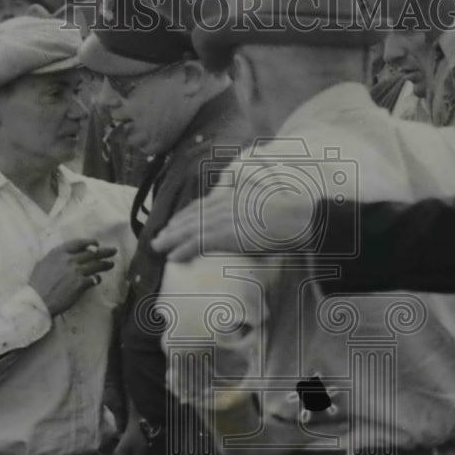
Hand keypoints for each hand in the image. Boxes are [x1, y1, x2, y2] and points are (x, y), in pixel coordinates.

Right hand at [28, 239, 115, 315]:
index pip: (78, 243)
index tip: (96, 243)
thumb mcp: (43, 264)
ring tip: (111, 264)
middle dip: (103, 252)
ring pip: (95, 265)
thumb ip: (55, 259)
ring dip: (105, 264)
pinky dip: (97, 279)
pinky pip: (93, 279)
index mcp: (58, 253)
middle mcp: (69, 259)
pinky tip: (98, 280)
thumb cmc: (37, 284)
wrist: (38, 300)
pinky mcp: (80, 284)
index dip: (89, 242)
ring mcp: (76, 271)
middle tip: (113, 251)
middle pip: (90, 253)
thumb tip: (63, 258)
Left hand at [152, 185, 314, 261]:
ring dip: (170, 239)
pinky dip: (183, 250)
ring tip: (157, 247)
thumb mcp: (267, 201)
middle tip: (158, 236)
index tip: (174, 222)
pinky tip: (172, 258)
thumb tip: (251, 201)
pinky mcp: (226, 235)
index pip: (203, 205)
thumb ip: (253, 201)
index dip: (185, 214)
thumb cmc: (289, 214)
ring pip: (189, 229)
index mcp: (233, 196)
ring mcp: (224, 219)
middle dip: (173, 227)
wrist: (297, 219)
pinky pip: (197, 244)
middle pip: (191, 215)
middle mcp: (224, 204)